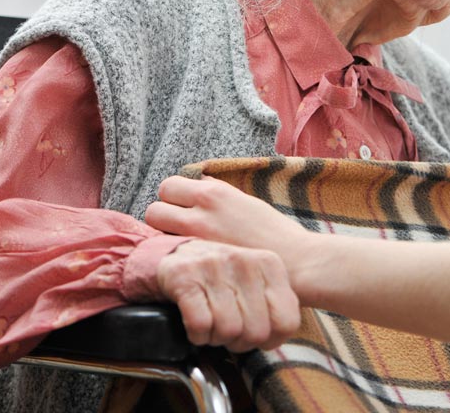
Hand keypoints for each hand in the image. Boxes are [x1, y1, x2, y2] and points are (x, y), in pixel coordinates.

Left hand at [146, 176, 309, 257]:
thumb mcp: (246, 201)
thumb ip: (218, 193)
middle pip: (154, 208)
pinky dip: (175, 256)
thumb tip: (198, 183)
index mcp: (214, 193)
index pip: (170, 185)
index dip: (174, 196)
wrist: (294, 262)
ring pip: (157, 235)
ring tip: (182, 244)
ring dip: (164, 237)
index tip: (183, 205)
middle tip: (179, 226)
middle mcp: (200, 213)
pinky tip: (191, 261)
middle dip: (163, 216)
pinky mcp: (198, 264)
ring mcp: (196, 240)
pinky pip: (172, 254)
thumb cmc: (274, 232)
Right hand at [155, 239, 300, 351]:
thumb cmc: (223, 277)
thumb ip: (276, 304)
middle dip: (240, 342)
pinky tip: (197, 325)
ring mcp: (215, 268)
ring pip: (229, 330)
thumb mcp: (257, 282)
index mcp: (269, 264)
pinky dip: (198, 335)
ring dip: (217, 338)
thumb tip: (278, 336)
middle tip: (229, 331)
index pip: (287, 321)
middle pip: (257, 332)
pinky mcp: (185, 278)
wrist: (178, 255)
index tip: (258, 336)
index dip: (271, 339)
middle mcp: (246, 263)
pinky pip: (201, 325)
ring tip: (212, 324)